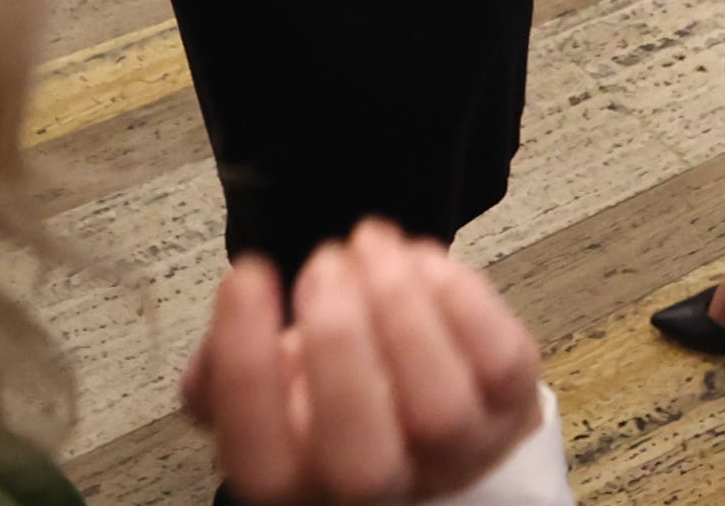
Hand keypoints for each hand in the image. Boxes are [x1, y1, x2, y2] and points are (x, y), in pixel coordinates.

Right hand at [182, 222, 547, 505]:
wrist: (427, 415)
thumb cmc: (336, 392)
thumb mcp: (268, 388)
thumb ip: (227, 372)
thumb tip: (212, 360)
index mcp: (300, 487)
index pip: (262, 463)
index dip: (247, 367)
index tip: (247, 273)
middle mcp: (380, 493)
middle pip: (361, 458)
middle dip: (337, 342)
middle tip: (323, 261)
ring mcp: (457, 457)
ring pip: (438, 408)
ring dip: (400, 309)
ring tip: (370, 242)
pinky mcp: (513, 410)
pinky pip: (500, 362)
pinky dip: (462, 298)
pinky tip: (421, 260)